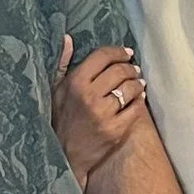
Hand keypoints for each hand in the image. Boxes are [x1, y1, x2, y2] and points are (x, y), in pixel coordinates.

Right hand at [52, 34, 148, 182]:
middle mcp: (89, 96)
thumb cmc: (60, 120)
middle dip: (130, 68)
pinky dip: (139, 101)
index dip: (118, 51)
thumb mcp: (55, 90)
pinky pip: (135, 108)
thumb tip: (67, 38)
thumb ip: (62, 63)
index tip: (126, 53)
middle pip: (119, 71)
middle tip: (134, 69)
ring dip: (137, 83)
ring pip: (130, 88)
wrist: (63, 156)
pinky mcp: (115, 129)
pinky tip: (138, 99)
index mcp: (75, 82)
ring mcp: (103, 114)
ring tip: (138, 83)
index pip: (102, 56)